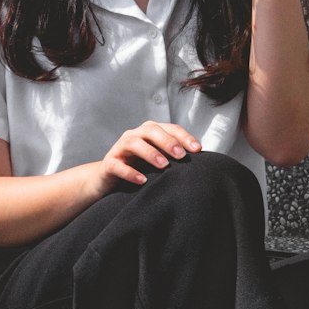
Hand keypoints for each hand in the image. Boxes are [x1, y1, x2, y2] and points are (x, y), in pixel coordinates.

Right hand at [87, 121, 201, 197]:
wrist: (107, 178)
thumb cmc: (138, 167)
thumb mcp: (158, 160)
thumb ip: (174, 156)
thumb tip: (201, 161)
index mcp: (149, 132)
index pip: (170, 128)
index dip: (184, 137)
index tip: (198, 149)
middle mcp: (135, 135)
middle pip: (151, 130)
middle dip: (168, 141)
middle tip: (181, 155)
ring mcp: (120, 148)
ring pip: (134, 143)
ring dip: (150, 153)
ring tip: (164, 165)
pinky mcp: (109, 164)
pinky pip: (118, 165)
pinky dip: (130, 172)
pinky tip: (142, 181)